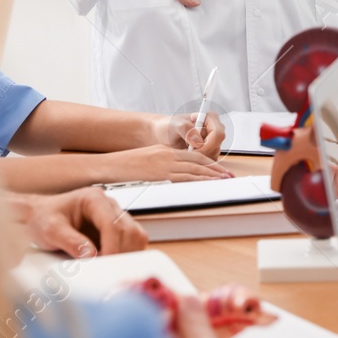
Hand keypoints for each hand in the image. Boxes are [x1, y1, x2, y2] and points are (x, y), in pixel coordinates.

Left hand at [6, 188, 147, 257]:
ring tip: (109, 267)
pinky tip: (111, 263)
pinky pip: (131, 241)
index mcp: (94, 199)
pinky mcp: (115, 229)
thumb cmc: (43, 217)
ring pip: (135, 235)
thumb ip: (70, 241)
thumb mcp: (50, 230)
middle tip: (108, 269)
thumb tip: (91, 255)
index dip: (112, 245)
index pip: (112, 223)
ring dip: (127, 253)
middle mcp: (108, 206)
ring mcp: (114, 217)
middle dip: (121, 251)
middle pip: (129, 229)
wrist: (38, 216)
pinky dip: (126, 254)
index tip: (106, 262)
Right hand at [102, 144, 233, 182]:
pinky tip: (207, 185)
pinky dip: (198, 181)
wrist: (109, 166)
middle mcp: (167, 156)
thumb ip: (162, 166)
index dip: (208, 163)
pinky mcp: (159, 175)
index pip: (193, 157)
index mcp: (165, 152)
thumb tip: (173, 177)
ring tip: (224, 180)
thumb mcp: (147, 161)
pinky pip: (183, 178)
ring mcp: (164, 165)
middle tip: (229, 176)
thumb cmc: (124, 167)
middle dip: (215, 169)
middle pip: (197, 162)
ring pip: (194, 170)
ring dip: (211, 176)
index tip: (219, 170)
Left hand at [157, 111, 225, 157]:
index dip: (207, 145)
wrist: (162, 134)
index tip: (192, 149)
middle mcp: (214, 129)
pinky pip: (209, 161)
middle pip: (216, 147)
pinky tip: (186, 156)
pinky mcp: (209, 152)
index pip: (218, 134)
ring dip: (198, 158)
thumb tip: (198, 141)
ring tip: (184, 152)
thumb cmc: (168, 126)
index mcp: (210, 118)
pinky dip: (198, 162)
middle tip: (186, 153)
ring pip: (213, 156)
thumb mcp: (174, 125)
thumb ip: (186, 129)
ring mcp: (213, 142)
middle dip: (201, 153)